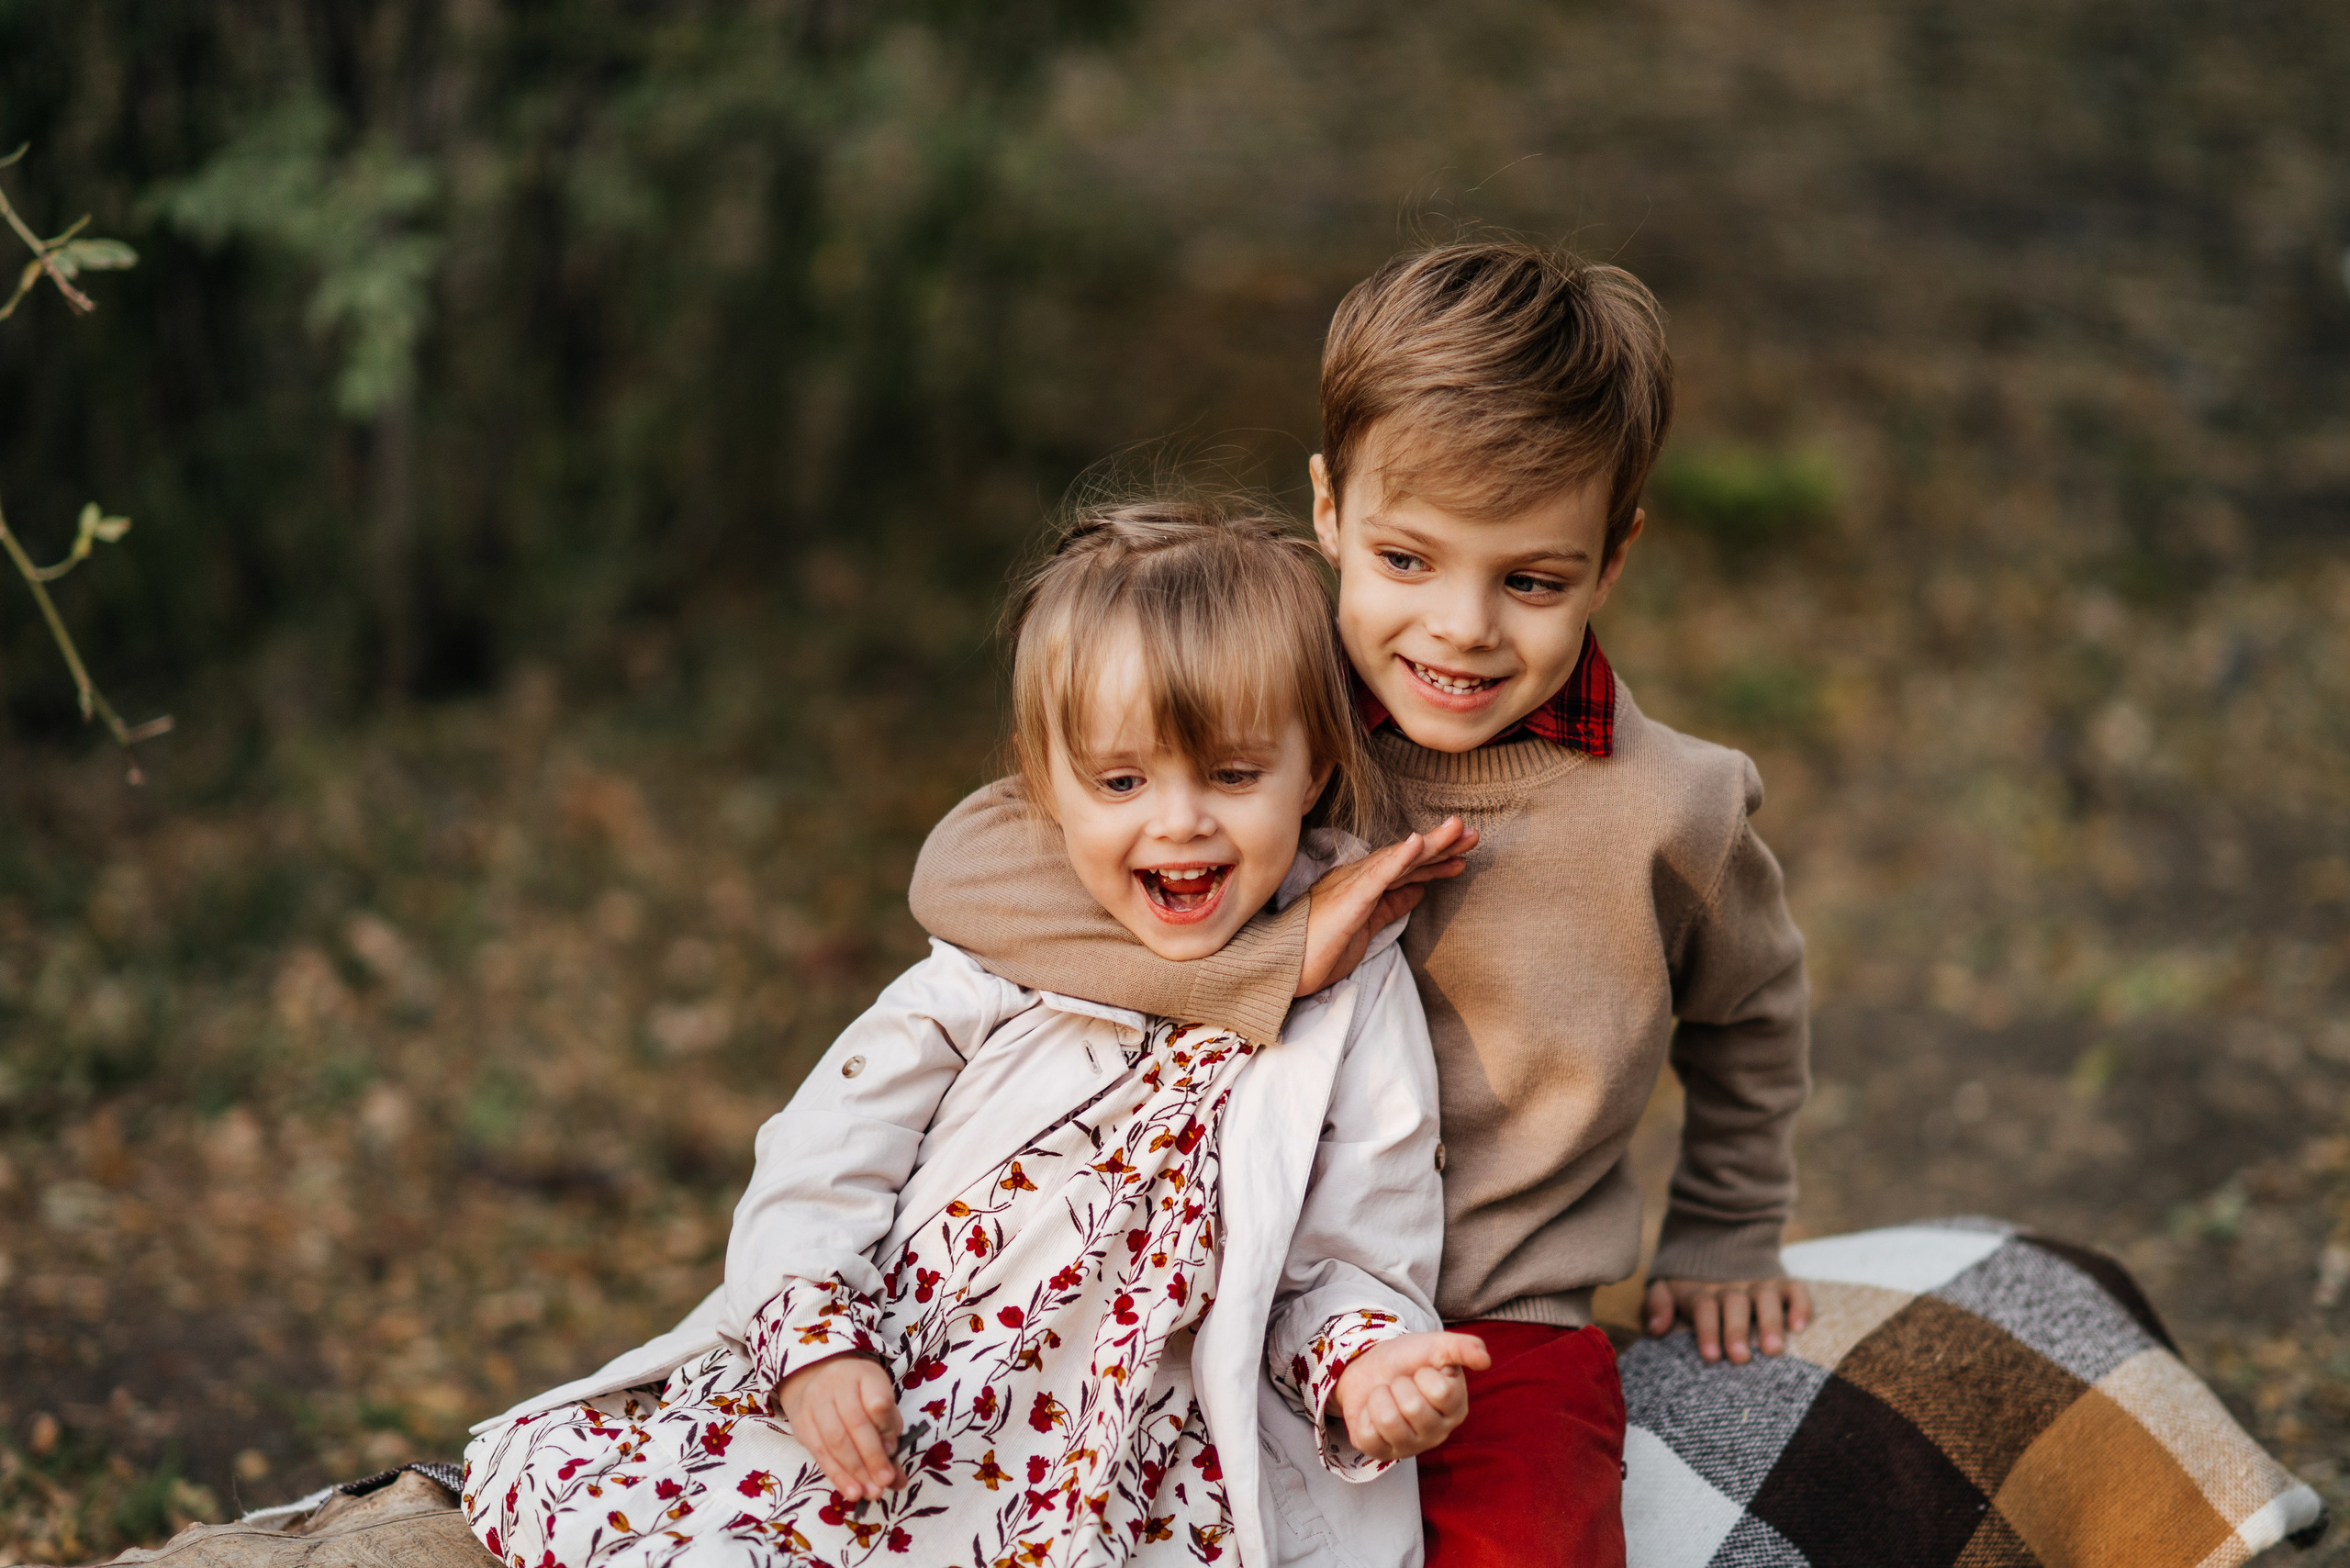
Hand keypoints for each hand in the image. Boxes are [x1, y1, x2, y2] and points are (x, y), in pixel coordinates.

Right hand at [774, 1354, 903, 1499]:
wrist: (815, 1381)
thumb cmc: (859, 1397)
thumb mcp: (880, 1405)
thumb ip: (891, 1437)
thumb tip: (898, 1480)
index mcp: (865, 1374)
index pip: (878, 1400)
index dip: (887, 1427)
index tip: (894, 1450)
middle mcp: (838, 1383)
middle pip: (856, 1423)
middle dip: (873, 1457)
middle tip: (885, 1481)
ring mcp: (815, 1402)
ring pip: (836, 1441)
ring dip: (855, 1472)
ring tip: (871, 1493)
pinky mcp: (802, 1423)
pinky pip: (820, 1454)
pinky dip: (838, 1476)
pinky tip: (852, 1491)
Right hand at [1297, 819, 1477, 995]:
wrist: (1280, 968)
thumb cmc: (1316, 951)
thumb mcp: (1365, 928)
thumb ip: (1390, 907)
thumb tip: (1418, 892)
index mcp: (1362, 888)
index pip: (1404, 870)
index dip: (1434, 862)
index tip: (1462, 856)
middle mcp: (1358, 879)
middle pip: (1406, 858)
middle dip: (1441, 845)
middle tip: (1473, 834)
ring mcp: (1352, 886)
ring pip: (1397, 860)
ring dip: (1429, 844)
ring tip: (1457, 830)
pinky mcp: (1347, 899)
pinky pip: (1377, 876)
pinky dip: (1398, 858)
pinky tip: (1417, 843)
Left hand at [1330, 1330, 1491, 1460]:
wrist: (1371, 1366)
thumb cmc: (1408, 1360)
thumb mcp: (1436, 1346)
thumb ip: (1463, 1348)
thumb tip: (1486, 1360)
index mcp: (1456, 1409)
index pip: (1440, 1392)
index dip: (1423, 1374)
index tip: (1421, 1373)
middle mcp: (1437, 1433)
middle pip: (1412, 1407)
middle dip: (1398, 1385)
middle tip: (1400, 1385)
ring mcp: (1409, 1447)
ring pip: (1388, 1421)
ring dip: (1379, 1398)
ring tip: (1386, 1396)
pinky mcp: (1381, 1454)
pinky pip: (1367, 1436)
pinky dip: (1363, 1415)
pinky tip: (1373, 1413)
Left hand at [1643, 1276, 1812, 1363]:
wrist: (1719, 1234)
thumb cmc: (1690, 1278)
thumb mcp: (1665, 1285)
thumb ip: (1657, 1305)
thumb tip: (1655, 1329)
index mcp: (1702, 1291)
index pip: (1704, 1309)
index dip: (1707, 1331)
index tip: (1710, 1356)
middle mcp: (1732, 1287)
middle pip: (1734, 1305)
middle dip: (1736, 1331)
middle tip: (1739, 1357)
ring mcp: (1758, 1284)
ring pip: (1766, 1299)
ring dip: (1770, 1322)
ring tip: (1772, 1349)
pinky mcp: (1781, 1281)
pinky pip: (1794, 1289)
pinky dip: (1799, 1305)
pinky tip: (1798, 1326)